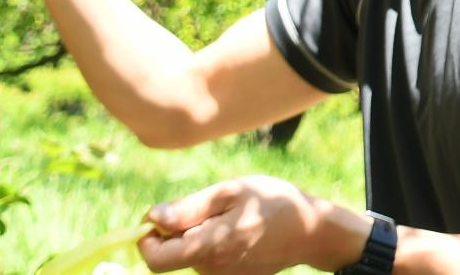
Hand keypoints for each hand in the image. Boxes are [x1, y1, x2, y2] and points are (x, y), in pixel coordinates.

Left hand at [138, 176, 334, 274]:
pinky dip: (214, 242)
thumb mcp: (231, 191)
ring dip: (199, 234)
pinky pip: (209, 260)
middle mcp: (212, 269)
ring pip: (192, 255)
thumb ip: (189, 208)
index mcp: (210, 246)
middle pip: (173, 254)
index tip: (158, 217)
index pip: (155, 260)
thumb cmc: (273, 202)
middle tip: (209, 205)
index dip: (147, 239)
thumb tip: (152, 218)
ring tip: (231, 214)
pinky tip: (240, 228)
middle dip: (178, 230)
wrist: (311, 230)